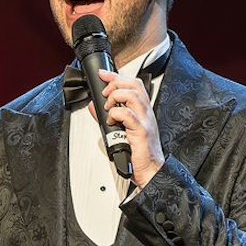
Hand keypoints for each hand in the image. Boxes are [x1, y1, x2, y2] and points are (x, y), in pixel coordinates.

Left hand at [95, 68, 163, 186]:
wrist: (151, 170)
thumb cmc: (140, 153)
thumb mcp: (121, 130)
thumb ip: (107, 116)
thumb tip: (94, 106)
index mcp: (143, 110)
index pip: (134, 84)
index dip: (117, 76)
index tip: (104, 74)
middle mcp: (146, 112)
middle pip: (134, 84)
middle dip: (115, 83)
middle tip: (105, 93)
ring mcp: (145, 120)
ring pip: (132, 95)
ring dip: (115, 97)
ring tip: (109, 107)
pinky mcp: (141, 131)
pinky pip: (128, 115)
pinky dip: (116, 114)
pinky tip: (112, 121)